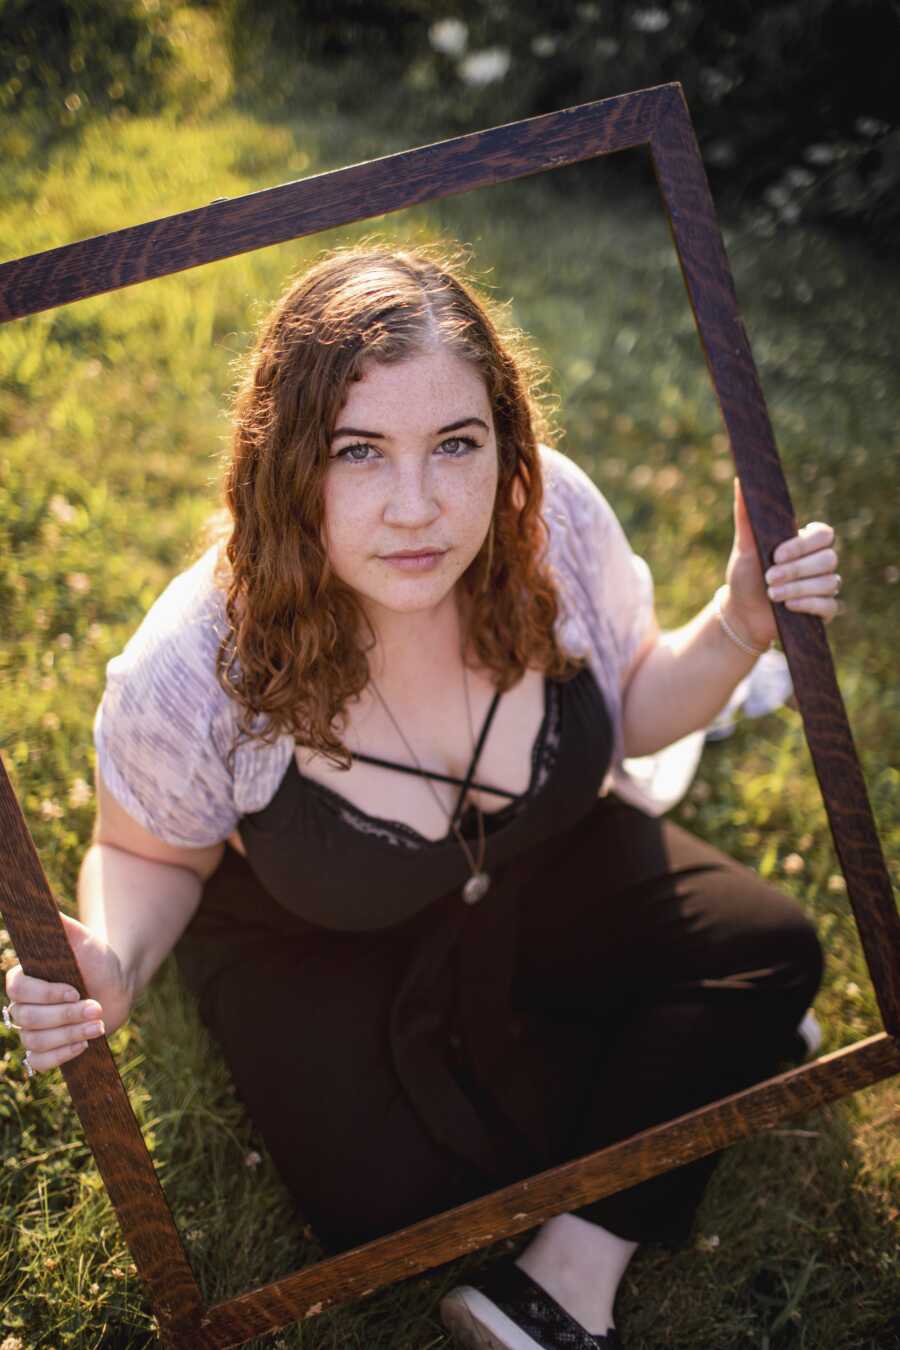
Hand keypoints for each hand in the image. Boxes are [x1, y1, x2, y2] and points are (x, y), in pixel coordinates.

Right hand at [3, 912, 131, 1074]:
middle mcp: (24, 1005)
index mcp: (25, 978)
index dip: (44, 994)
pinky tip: (83, 1045)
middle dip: (65, 1016)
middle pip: (28, 1019)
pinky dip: (59, 1057)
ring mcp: (34, 1029)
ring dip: (68, 1035)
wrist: (116, 984)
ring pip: (34, 1042)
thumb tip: (38, 903)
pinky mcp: (48, 1049)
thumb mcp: (83, 939)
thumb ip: (61, 925)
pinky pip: (38, 1063)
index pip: (17, 990)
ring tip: (98, 1025)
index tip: (74, 990)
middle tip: (95, 1008)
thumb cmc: (96, 959)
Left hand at [722, 477, 841, 647]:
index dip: (803, 545)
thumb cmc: (745, 575)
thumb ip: (745, 515)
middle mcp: (820, 562)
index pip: (824, 534)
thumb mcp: (743, 547)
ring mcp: (824, 586)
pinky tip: (789, 607)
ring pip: (829, 582)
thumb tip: (741, 479)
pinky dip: (809, 605)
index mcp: (806, 542)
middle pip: (828, 559)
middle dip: (797, 570)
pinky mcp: (824, 610)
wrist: (742, 612)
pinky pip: (830, 605)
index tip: (776, 554)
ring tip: (771, 594)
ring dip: (798, 588)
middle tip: (769, 577)